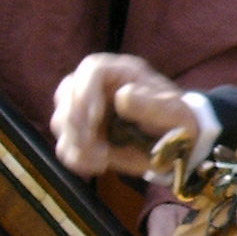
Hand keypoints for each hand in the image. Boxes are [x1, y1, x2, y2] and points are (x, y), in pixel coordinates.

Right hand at [53, 54, 192, 176]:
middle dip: (76, 122)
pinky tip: (99, 165)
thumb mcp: (173, 113)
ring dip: (76, 143)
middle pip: (67, 93)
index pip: (92, 70)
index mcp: (121, 71)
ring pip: (61, 120)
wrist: (176, 144)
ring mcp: (85, 109)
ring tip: (103, 159)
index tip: (94, 118)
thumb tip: (121, 96)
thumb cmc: (176, 120)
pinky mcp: (81, 133)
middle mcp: (97, 85)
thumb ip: (150, 105)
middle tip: (94, 146)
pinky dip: (77, 158)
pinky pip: (65, 144)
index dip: (87, 92)